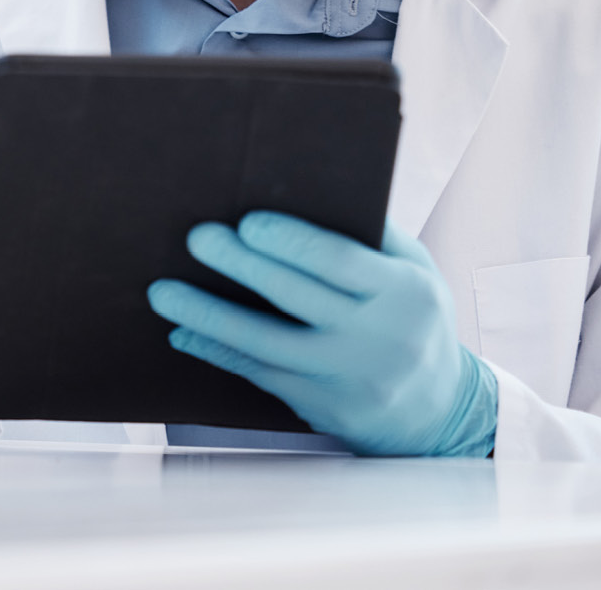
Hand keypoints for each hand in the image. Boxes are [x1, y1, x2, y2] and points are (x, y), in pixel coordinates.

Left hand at [147, 213, 496, 456]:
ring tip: (163, 291)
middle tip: (196, 237)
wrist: (438, 411)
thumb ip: (373, 235)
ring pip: (265, 344)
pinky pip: (258, 374)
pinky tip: (182, 333)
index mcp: (404, 293)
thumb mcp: (415, 272)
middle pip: (295, 297)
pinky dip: (216, 352)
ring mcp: (346, 377)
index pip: (339, 261)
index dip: (291, 241)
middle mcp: (378, 338)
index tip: (248, 221)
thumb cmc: (415, 318)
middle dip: (240, 265)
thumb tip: (307, 188)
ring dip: (207, 316)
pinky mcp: (321, 407)